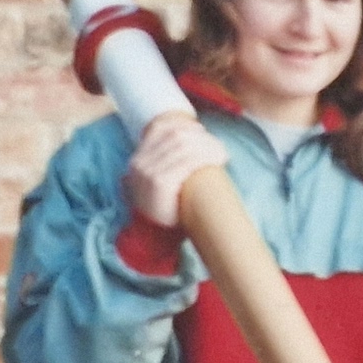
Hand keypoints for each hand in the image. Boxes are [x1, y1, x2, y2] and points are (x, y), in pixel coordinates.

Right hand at [122, 112, 222, 232]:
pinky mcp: (158, 183)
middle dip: (201, 138)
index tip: (204, 133)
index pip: (161, 128)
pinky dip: (205, 157)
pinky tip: (218, 161)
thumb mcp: (165, 179)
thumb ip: (171, 159)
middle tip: (220, 148)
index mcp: (139, 157)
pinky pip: (185, 163)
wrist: (157, 235)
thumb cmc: (170, 206)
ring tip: (222, 154)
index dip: (185, 126)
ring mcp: (147, 172)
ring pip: (183, 146)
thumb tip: (197, 135)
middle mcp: (139, 162)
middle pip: (175, 136)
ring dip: (208, 147)